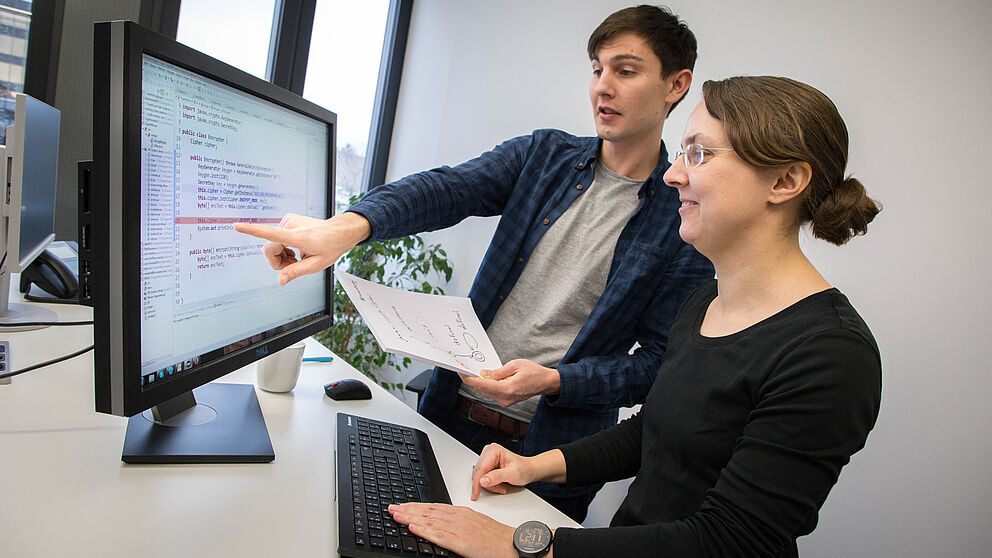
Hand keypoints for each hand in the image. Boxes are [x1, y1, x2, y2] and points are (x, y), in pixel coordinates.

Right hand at [233, 212, 370, 284]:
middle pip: (269, 248)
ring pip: (271, 244)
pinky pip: (276, 237)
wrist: (339, 231)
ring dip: (280, 254)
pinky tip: (294, 249)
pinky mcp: (287, 219)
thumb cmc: (330, 246)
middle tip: (292, 265)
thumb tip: (280, 281)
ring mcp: (289, 220)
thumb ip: (295, 272)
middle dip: (276, 260)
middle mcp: (292, 225)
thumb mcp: (316, 265)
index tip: (237, 226)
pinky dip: (283, 246)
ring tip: (296, 257)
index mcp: (299, 236)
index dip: (252, 231)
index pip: (272, 234)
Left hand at [388, 503, 516, 557]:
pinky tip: (413, 528)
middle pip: (428, 511)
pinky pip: (439, 535)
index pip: (433, 507)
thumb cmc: (496, 537)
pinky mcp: (461, 541)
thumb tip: (443, 526)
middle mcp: (458, 517)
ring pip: (429, 521)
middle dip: (408, 509)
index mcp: (461, 513)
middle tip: (392, 508)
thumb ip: (459, 524)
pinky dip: (424, 530)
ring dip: (410, 517)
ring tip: (396, 515)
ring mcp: (459, 528)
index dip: (416, 507)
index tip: (402, 506)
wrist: (512, 544)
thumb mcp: (475, 525)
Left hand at [459, 359, 560, 406]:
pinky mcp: (506, 401)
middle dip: (473, 379)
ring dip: (481, 382)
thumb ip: (497, 372)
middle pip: (482, 389)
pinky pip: (493, 393)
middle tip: (466, 369)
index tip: (462, 373)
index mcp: (507, 389)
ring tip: (478, 371)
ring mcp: (505, 401)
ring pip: (486, 392)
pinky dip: (489, 386)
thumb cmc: (534, 372)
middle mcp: (505, 398)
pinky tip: (489, 378)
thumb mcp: (515, 365)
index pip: (482, 385)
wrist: (545, 382)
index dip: (469, 379)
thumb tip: (484, 374)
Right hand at [471, 443, 535, 499]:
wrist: (529, 470)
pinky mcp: (487, 465)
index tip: (475, 494)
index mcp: (493, 450)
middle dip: (489, 484)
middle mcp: (489, 452)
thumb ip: (497, 477)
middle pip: (479, 474)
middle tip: (501, 488)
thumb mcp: (512, 474)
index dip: (477, 483)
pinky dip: (491, 484)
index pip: (481, 469)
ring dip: (491, 485)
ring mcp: (487, 459)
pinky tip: (500, 483)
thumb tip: (482, 480)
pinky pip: (483, 478)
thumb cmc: (524, 469)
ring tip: (503, 485)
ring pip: (480, 477)